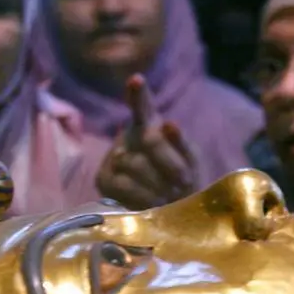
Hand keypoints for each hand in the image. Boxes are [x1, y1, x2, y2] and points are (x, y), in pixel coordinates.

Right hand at [97, 75, 195, 209]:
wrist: (170, 212)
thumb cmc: (183, 181)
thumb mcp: (190, 161)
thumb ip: (183, 143)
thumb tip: (168, 124)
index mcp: (149, 125)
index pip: (142, 105)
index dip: (138, 94)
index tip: (136, 80)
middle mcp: (129, 137)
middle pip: (149, 139)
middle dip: (171, 162)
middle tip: (186, 181)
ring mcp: (113, 157)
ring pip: (136, 164)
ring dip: (160, 183)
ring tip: (173, 195)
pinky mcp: (103, 179)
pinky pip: (124, 184)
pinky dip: (144, 196)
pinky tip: (156, 202)